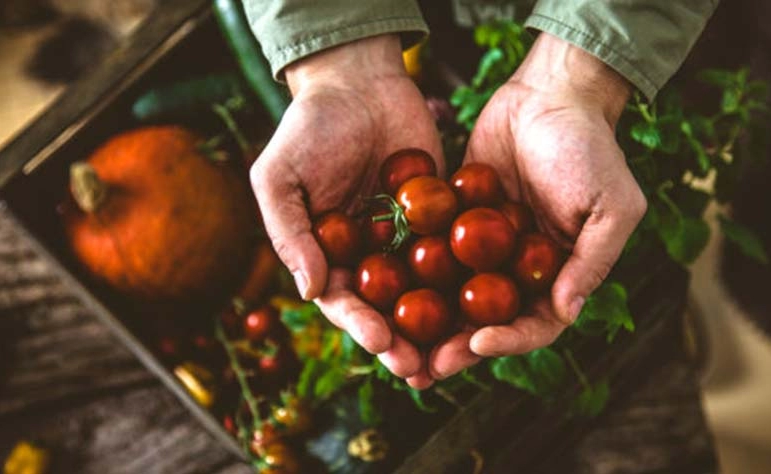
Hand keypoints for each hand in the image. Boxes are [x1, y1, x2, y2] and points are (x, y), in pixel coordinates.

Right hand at [249, 35, 442, 381]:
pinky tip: (490, 299)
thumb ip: (289, 232)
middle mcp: (369, 256)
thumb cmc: (308, 128)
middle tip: (424, 368)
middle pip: (387, 308)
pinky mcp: (441, 217)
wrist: (358, 82)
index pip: (343, 301)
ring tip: (458, 353)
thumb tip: (309, 290)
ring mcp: (407, 239)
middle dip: (404, 341)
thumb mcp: (280, 177)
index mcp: (328, 256)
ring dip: (439, 325)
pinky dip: (470, 276)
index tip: (381, 343)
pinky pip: (455, 249)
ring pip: (425, 291)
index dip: (361, 325)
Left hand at [428, 34, 646, 379]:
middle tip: (425, 368)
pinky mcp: (455, 219)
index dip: (509, 341)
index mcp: (559, 275)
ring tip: (397, 343)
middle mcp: (520, 269)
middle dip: (458, 346)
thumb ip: (591, 261)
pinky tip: (383, 289)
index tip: (478, 343)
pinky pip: (433, 251)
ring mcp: (485, 247)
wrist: (550, 93)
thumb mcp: (611, 206)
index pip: (536, 324)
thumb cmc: (591, 148)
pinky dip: (411, 272)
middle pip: (488, 321)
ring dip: (430, 322)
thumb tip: (567, 313)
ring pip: (455, 295)